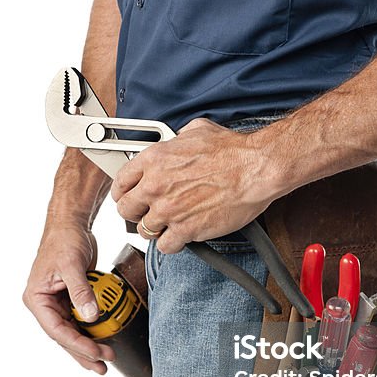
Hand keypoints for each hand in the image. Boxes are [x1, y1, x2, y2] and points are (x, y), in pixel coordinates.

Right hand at [23, 222, 114, 374]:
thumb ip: (81, 292)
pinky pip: (81, 321)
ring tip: (105, 361)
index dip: (76, 344)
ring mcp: (57, 303)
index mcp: (37, 299)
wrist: (71, 225)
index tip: (96, 352)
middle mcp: (44, 304)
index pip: (56, 330)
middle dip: (83, 352)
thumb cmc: (64, 241)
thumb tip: (91, 317)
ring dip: (88, 346)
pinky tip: (104, 340)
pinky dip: (92, 331)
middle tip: (103, 366)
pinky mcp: (71, 299)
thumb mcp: (72, 265)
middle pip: (64, 337)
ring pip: (72, 332)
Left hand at [110, 118, 278, 252]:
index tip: (128, 197)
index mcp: (155, 159)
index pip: (121, 182)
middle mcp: (156, 185)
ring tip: (169, 224)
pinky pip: (166, 246)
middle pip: (125, 210)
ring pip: (144, 231)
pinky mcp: (186, 229)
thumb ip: (178, 140)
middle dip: (135, 213)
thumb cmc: (233, 150)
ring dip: (155, 229)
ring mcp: (169, 210)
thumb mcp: (197, 130)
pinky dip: (173, 243)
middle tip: (146, 213)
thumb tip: (177, 141)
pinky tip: (182, 235)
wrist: (255, 169)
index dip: (123, 192)